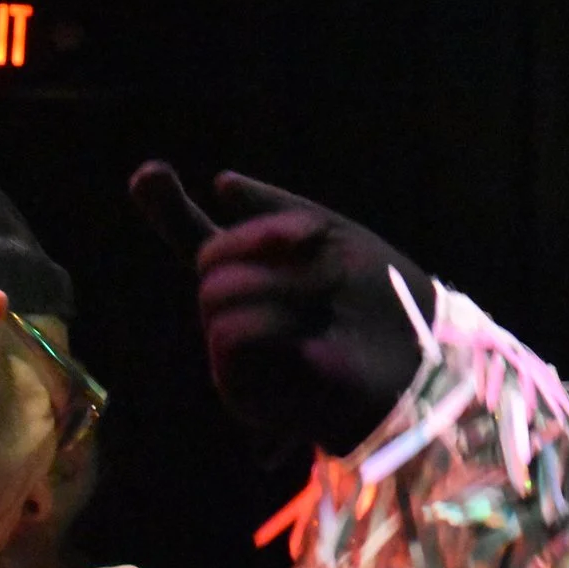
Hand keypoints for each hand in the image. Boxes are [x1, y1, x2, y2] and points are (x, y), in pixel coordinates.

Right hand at [130, 163, 435, 458]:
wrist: (422, 353)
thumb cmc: (383, 299)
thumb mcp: (333, 236)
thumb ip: (275, 212)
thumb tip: (219, 182)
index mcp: (257, 277)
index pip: (200, 242)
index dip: (169, 208)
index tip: (147, 172)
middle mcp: (237, 317)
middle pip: (209, 262)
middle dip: (261, 244)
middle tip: (321, 259)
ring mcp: (236, 360)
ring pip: (216, 295)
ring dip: (281, 286)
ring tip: (326, 303)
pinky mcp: (245, 395)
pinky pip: (230, 337)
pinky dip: (273, 325)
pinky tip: (311, 338)